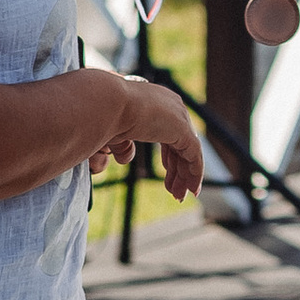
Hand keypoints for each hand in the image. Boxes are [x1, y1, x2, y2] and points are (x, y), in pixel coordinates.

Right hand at [92, 75, 203, 198]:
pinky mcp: (182, 130)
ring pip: (189, 153)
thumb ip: (123, 145)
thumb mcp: (114, 133)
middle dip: (178, 170)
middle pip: (181, 145)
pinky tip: (191, 189)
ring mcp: (179, 117)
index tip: (167, 176)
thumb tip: (125, 159)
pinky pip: (194, 156)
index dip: (170, 158)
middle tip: (175, 191)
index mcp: (158, 102)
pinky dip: (194, 174)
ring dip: (185, 177)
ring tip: (179, 196)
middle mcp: (172, 107)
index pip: (171, 134)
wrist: (107, 103)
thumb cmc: (104, 114)